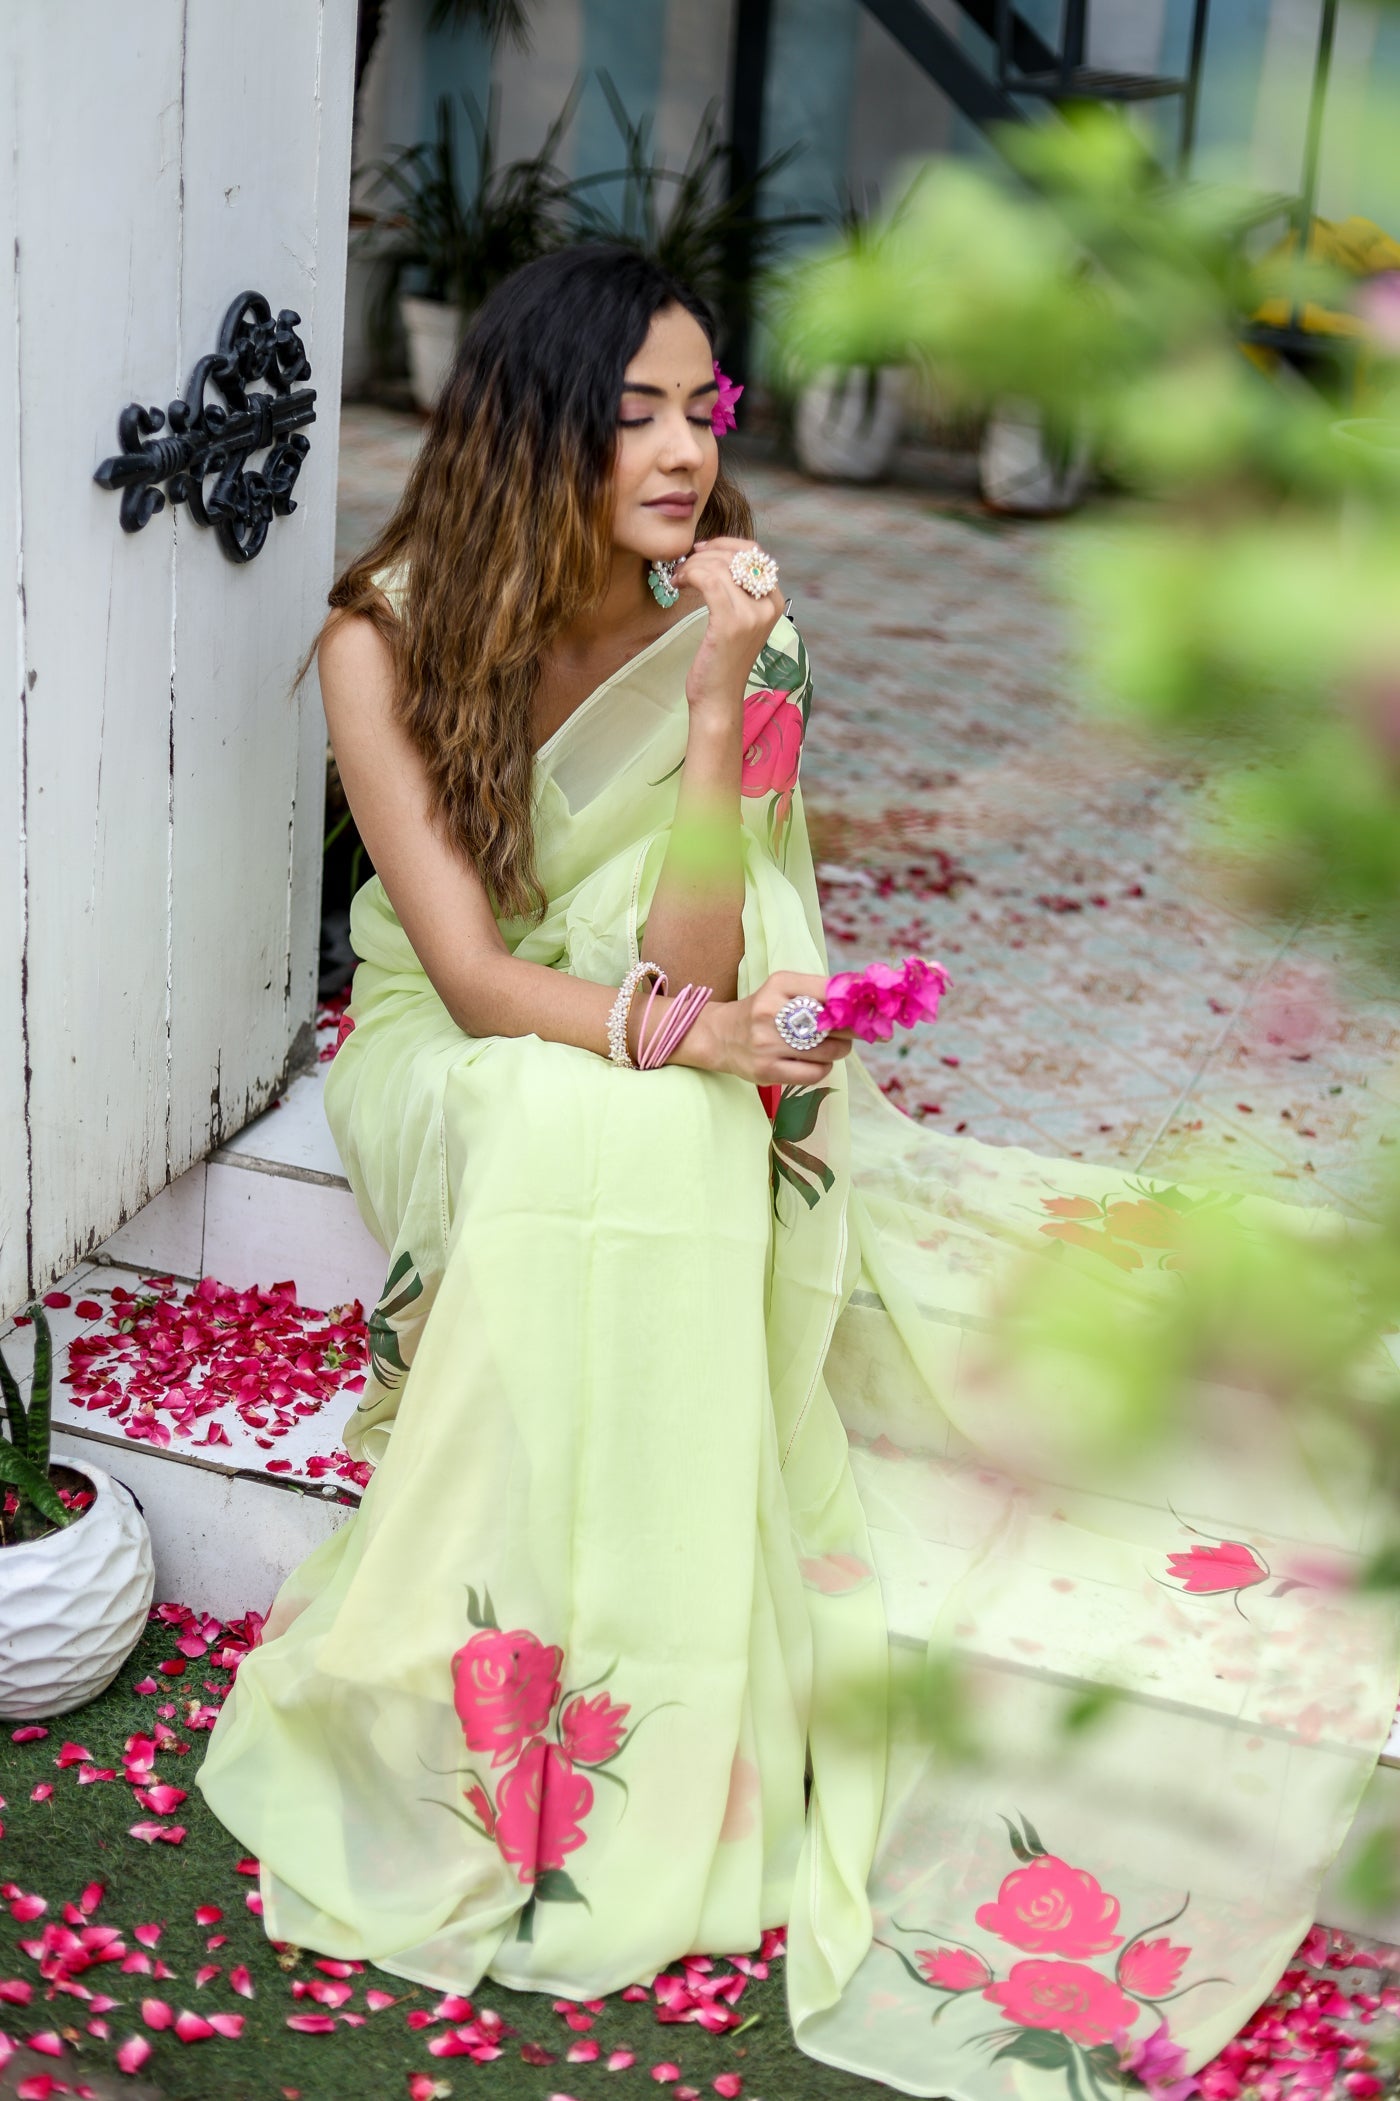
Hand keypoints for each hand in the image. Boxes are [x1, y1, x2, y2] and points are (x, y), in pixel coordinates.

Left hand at [673, 538, 784, 728]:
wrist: (718, 698)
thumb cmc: (721, 660)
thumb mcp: (736, 620)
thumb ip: (736, 590)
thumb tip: (714, 556)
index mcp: (774, 601)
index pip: (754, 553)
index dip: (724, 545)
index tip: (699, 551)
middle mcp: (768, 605)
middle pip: (735, 556)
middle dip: (704, 554)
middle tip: (683, 566)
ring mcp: (752, 614)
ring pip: (719, 566)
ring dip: (693, 565)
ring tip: (679, 578)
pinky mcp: (730, 623)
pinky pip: (710, 581)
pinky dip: (690, 575)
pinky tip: (680, 584)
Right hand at [680, 972, 853, 1086]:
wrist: (720, 1036)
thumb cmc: (763, 1011)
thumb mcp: (784, 989)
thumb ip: (819, 991)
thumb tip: (862, 999)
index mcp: (779, 984)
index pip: (829, 990)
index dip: (854, 1001)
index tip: (867, 1009)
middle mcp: (771, 1011)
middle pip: (833, 1023)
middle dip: (853, 1029)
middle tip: (859, 1031)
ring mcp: (767, 1043)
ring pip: (828, 1051)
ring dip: (839, 1050)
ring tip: (832, 1046)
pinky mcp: (767, 1070)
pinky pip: (815, 1073)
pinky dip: (824, 1068)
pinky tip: (817, 1062)